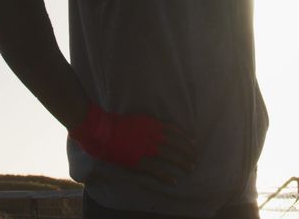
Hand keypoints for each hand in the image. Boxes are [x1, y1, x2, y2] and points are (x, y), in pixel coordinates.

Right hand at [69, 103, 198, 183]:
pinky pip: (156, 170)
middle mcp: (153, 136)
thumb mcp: (139, 119)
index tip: (194, 145)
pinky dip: (166, 176)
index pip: (176, 132)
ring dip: (182, 163)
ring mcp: (146, 149)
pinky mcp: (138, 161)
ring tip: (190, 169)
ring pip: (170, 157)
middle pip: (177, 145)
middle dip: (188, 153)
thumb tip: (161, 127)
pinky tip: (174, 180)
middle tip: (196, 160)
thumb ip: (151, 123)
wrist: (103, 130)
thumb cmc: (118, 123)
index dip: (187, 139)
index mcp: (153, 125)